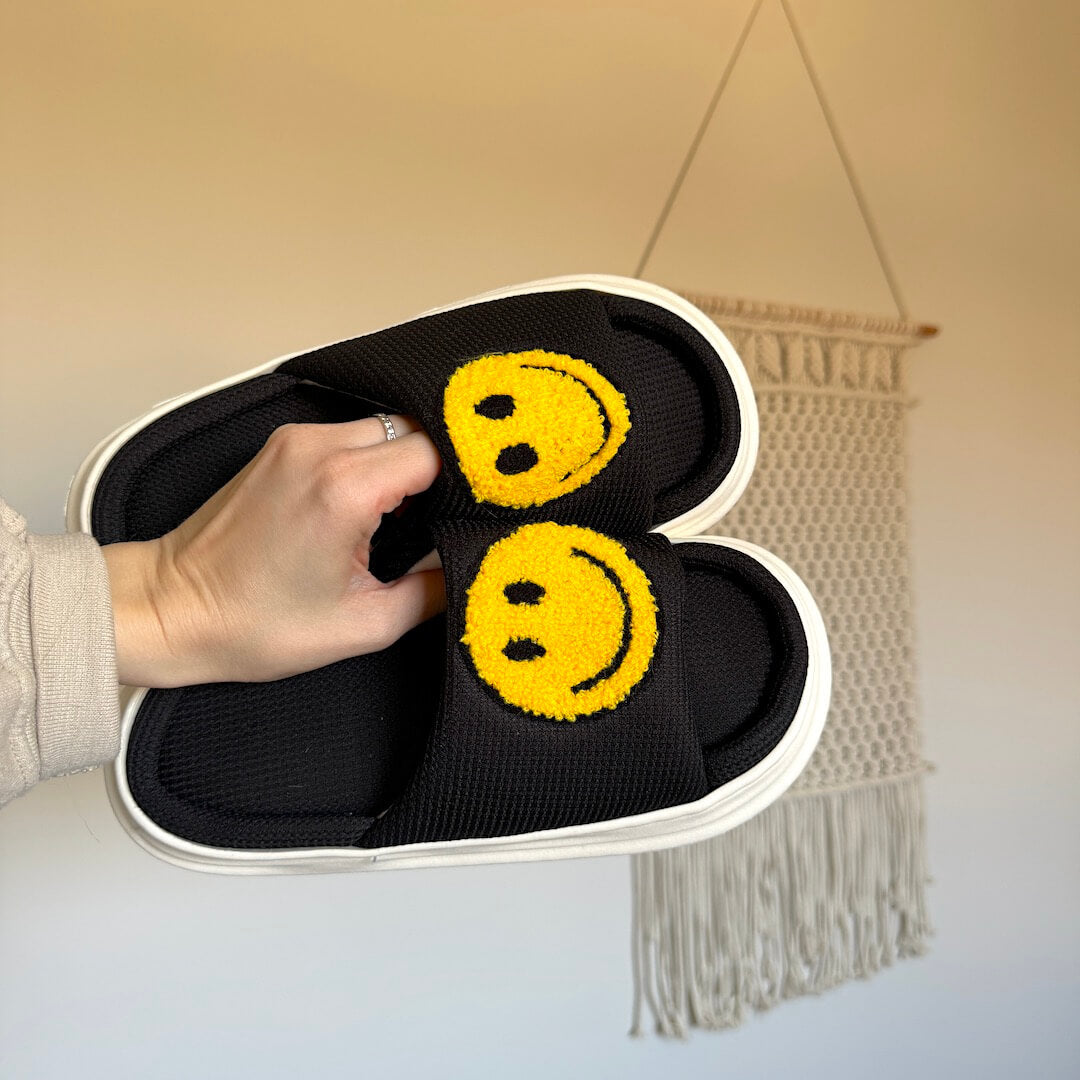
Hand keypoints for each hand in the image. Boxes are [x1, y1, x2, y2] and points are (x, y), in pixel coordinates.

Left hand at [101, 416, 443, 686]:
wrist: (172, 608)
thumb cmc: (253, 624)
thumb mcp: (362, 626)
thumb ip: (432, 594)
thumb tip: (471, 569)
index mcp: (343, 491)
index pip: (435, 451)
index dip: (465, 478)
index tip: (477, 505)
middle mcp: (319, 450)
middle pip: (413, 430)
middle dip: (437, 470)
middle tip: (445, 515)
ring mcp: (296, 441)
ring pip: (383, 428)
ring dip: (403, 464)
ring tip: (404, 515)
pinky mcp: (282, 445)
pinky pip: (350, 435)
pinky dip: (372, 462)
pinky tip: (372, 504)